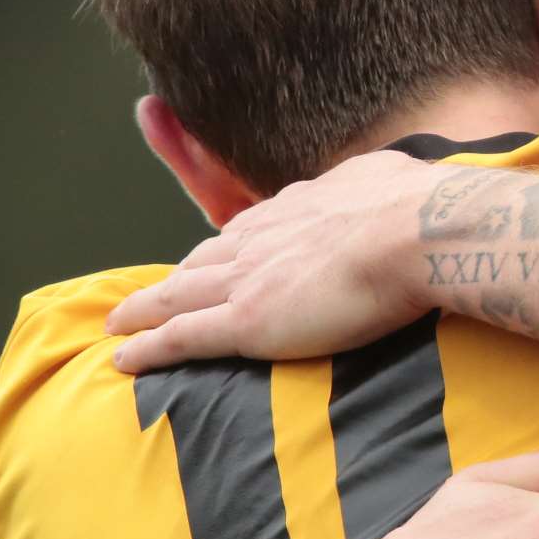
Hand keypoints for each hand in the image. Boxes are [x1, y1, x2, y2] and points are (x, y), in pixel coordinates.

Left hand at [108, 149, 437, 368]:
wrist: (419, 232)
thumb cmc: (419, 209)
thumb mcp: (387, 180)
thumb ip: (372, 189)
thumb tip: (387, 188)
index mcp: (297, 207)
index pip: (248, 231)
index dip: (224, 249)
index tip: (212, 260)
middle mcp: (263, 237)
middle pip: (203, 260)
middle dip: (175, 279)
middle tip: (151, 295)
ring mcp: (250, 278)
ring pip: (180, 296)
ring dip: (144, 309)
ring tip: (119, 323)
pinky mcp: (249, 320)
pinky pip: (184, 336)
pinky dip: (150, 347)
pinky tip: (124, 358)